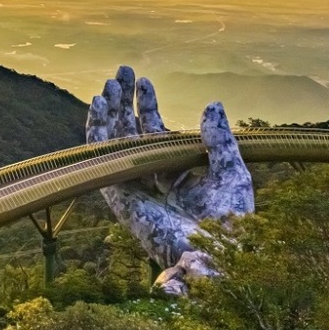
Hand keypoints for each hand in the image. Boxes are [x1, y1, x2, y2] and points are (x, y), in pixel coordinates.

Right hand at [87, 66, 253, 293]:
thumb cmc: (231, 225)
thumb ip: (218, 141)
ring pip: (113, 143)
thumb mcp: (231, 174)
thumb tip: (212, 104)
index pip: (153, 135)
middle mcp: (151, 179)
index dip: (147, 107)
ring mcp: (134, 186)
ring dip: (108, 112)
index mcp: (176, 174)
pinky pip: (104, 159)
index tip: (144, 82)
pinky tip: (98, 107)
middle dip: (123, 103)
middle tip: (119, 71)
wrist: (218, 258)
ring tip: (108, 82)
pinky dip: (97, 132)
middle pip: (129, 133)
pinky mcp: (121, 195)